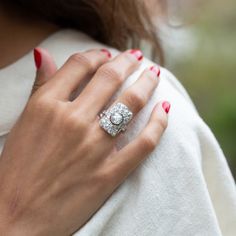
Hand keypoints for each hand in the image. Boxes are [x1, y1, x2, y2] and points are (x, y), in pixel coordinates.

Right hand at [0, 48, 169, 234]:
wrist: (16, 218)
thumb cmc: (16, 170)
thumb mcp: (24, 122)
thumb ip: (40, 87)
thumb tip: (45, 55)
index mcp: (46, 106)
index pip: (79, 65)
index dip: (96, 55)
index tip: (106, 54)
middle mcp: (72, 121)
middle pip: (110, 77)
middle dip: (127, 62)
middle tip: (136, 57)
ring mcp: (93, 147)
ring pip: (132, 103)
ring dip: (147, 83)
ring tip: (153, 73)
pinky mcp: (109, 173)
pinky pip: (144, 142)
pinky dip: (159, 123)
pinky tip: (165, 109)